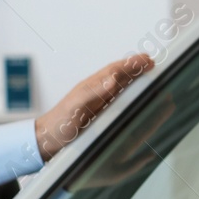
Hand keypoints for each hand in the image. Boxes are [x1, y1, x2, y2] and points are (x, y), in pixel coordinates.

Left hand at [34, 53, 154, 160]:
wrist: (47, 139)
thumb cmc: (58, 124)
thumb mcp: (75, 107)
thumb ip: (92, 92)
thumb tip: (112, 79)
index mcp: (90, 87)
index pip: (114, 70)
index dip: (130, 64)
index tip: (145, 59)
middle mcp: (94, 92)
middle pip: (118, 75)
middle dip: (135, 67)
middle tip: (151, 62)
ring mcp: (96, 102)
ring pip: (118, 85)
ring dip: (133, 78)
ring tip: (147, 73)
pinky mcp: (96, 113)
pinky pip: (116, 99)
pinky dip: (127, 94)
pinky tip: (133, 96)